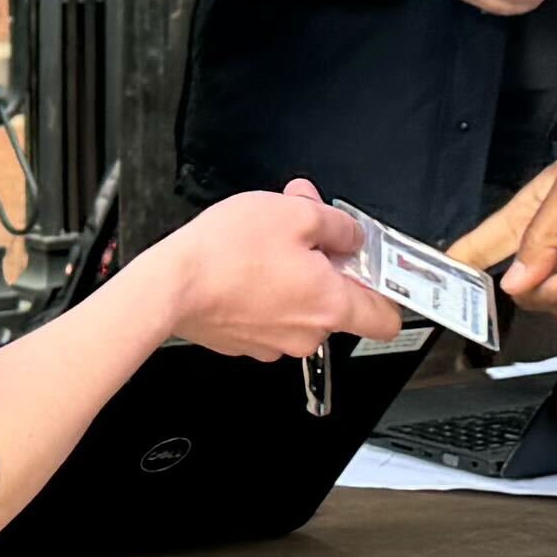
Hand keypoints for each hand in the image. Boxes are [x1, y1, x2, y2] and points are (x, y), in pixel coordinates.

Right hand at [153, 183, 408, 360]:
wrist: (169, 286)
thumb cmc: (225, 253)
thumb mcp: (295, 213)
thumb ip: (337, 224)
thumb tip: (350, 234)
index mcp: (331, 304)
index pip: (387, 319)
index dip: (385, 290)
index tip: (372, 268)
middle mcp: (307, 333)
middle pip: (338, 304)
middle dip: (325, 268)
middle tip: (301, 237)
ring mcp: (274, 343)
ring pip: (300, 308)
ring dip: (291, 279)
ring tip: (264, 249)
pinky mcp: (244, 342)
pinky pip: (268, 316)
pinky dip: (263, 294)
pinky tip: (243, 269)